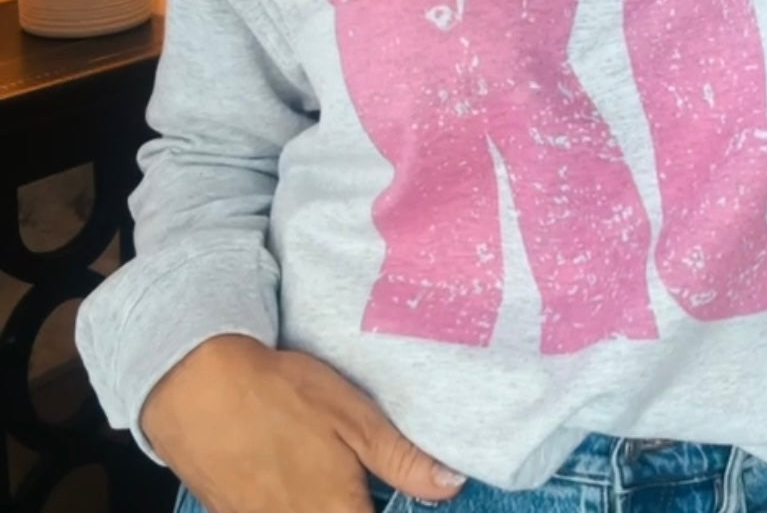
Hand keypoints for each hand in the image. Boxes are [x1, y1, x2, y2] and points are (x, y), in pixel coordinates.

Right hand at [141, 335, 465, 512]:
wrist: (194, 387)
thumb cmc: (277, 393)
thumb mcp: (351, 416)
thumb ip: (401, 459)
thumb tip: (450, 485)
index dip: (390, 507)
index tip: (387, 494)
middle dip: (355, 502)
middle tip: (359, 478)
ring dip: (325, 500)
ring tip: (324, 471)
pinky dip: (291, 500)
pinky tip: (292, 473)